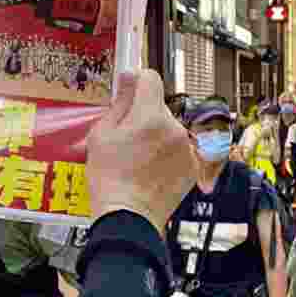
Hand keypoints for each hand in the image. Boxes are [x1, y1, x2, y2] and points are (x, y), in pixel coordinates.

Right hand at [86, 70, 196, 236]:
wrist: (129, 218)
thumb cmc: (111, 180)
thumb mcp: (101, 135)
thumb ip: (119, 103)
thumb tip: (128, 81)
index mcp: (150, 117)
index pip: (151, 78)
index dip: (137, 81)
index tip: (129, 87)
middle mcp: (174, 129)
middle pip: (159, 106)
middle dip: (144, 115)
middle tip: (126, 138)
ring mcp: (187, 148)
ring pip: (170, 128)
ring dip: (157, 135)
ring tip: (138, 159)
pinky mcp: (194, 165)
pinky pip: (180, 148)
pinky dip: (168, 153)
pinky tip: (151, 169)